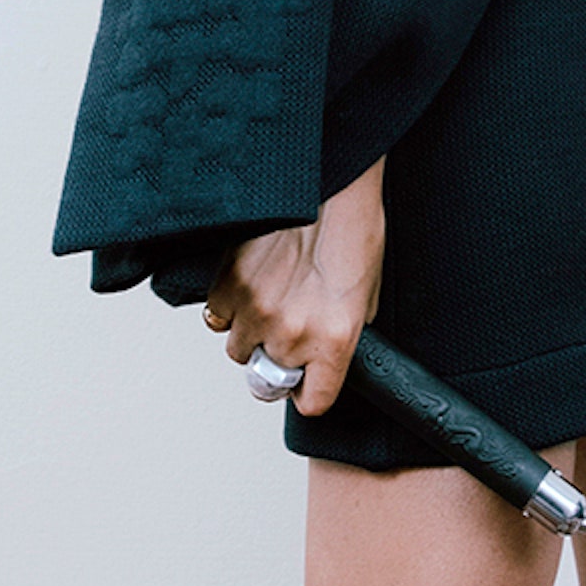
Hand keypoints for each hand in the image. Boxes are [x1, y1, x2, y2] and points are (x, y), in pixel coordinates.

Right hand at [204, 158, 385, 416]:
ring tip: (272, 297)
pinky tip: (251, 282)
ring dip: (251, 331)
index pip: (312, 402)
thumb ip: (345, 335)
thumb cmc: (355, 230)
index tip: (306, 383)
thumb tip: (324, 354)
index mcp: (335, 340)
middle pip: (268, 376)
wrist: (329, 183)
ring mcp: (256, 310)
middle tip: (290, 323)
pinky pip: (218, 317)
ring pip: (238, 348)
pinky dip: (230, 306)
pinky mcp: (228, 284)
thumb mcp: (367, 295)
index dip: (308, 391)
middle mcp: (293, 333)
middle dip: (278, 355)